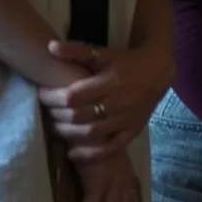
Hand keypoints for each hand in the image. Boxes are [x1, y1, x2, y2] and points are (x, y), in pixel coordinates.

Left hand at [36, 41, 171, 161]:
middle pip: (78, 116)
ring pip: (91, 134)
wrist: (159, 72)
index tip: (42, 93)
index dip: (52, 97)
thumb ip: (78, 51)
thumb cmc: (127, 61)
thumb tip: (51, 47)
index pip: (73, 96)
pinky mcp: (132, 131)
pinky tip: (74, 154)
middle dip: (56, 114)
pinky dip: (91, 154)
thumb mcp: (104, 53)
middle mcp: (119, 103)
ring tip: (56, 126)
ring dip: (67, 133)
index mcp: (110, 82)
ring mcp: (126, 119)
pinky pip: (111, 148)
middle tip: (47, 110)